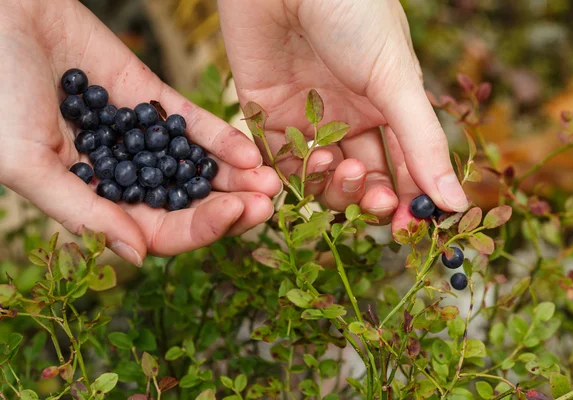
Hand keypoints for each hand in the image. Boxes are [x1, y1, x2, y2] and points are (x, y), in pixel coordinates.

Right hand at [0, 0, 280, 264]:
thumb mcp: (25, 161)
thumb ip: (81, 211)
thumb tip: (137, 257)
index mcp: (95, 200)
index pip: (158, 230)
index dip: (199, 229)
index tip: (234, 215)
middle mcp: (124, 175)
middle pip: (188, 203)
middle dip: (230, 206)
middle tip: (270, 202)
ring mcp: (140, 137)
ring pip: (196, 166)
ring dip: (235, 176)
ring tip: (271, 179)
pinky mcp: (150, 99)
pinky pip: (191, 123)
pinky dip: (220, 137)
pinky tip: (249, 149)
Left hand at [219, 0, 468, 230]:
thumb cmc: (353, 13)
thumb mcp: (396, 79)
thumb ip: (422, 142)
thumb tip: (455, 205)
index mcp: (386, 107)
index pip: (400, 170)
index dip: (407, 202)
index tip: (411, 228)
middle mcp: (346, 118)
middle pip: (359, 181)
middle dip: (368, 198)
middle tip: (375, 202)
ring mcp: (305, 120)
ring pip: (319, 179)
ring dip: (332, 185)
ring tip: (338, 164)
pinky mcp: (264, 116)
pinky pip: (277, 163)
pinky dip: (288, 176)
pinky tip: (303, 168)